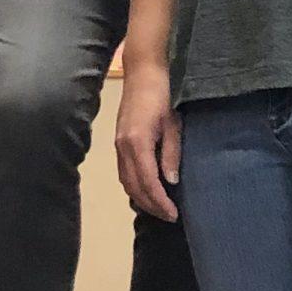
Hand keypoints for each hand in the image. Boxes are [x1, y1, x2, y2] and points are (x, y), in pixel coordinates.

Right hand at [115, 54, 181, 223]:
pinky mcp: (118, 144)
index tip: (173, 214)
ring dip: (141, 199)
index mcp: (137, 144)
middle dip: (151, 206)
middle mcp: (123, 148)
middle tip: (169, 216)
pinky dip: (134, 187)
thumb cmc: (162, 96)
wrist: (142, 74)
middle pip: (134, 187)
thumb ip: (171, 154)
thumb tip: (170, 182)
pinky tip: (146, 191)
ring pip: (126, 182)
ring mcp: (118, 146)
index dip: (160, 202)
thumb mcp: (173, 125)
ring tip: (159, 208)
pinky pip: (123, 173)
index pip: (148, 182)